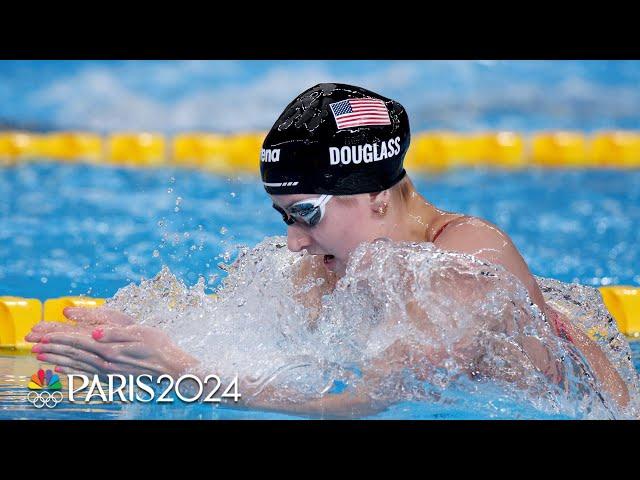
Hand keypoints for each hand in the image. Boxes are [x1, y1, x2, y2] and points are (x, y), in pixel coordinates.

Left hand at [25, 307, 198, 378]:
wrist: (172, 368)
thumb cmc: (160, 347)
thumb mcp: (141, 333)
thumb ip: (116, 334)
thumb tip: (94, 333)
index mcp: (110, 349)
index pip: (78, 341)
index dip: (59, 337)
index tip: (41, 334)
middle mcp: (106, 362)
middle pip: (74, 353)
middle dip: (52, 348)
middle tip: (33, 344)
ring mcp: (108, 372)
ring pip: (76, 364)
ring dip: (57, 359)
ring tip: (40, 356)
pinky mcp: (111, 377)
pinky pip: (85, 374)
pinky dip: (70, 371)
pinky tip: (61, 370)